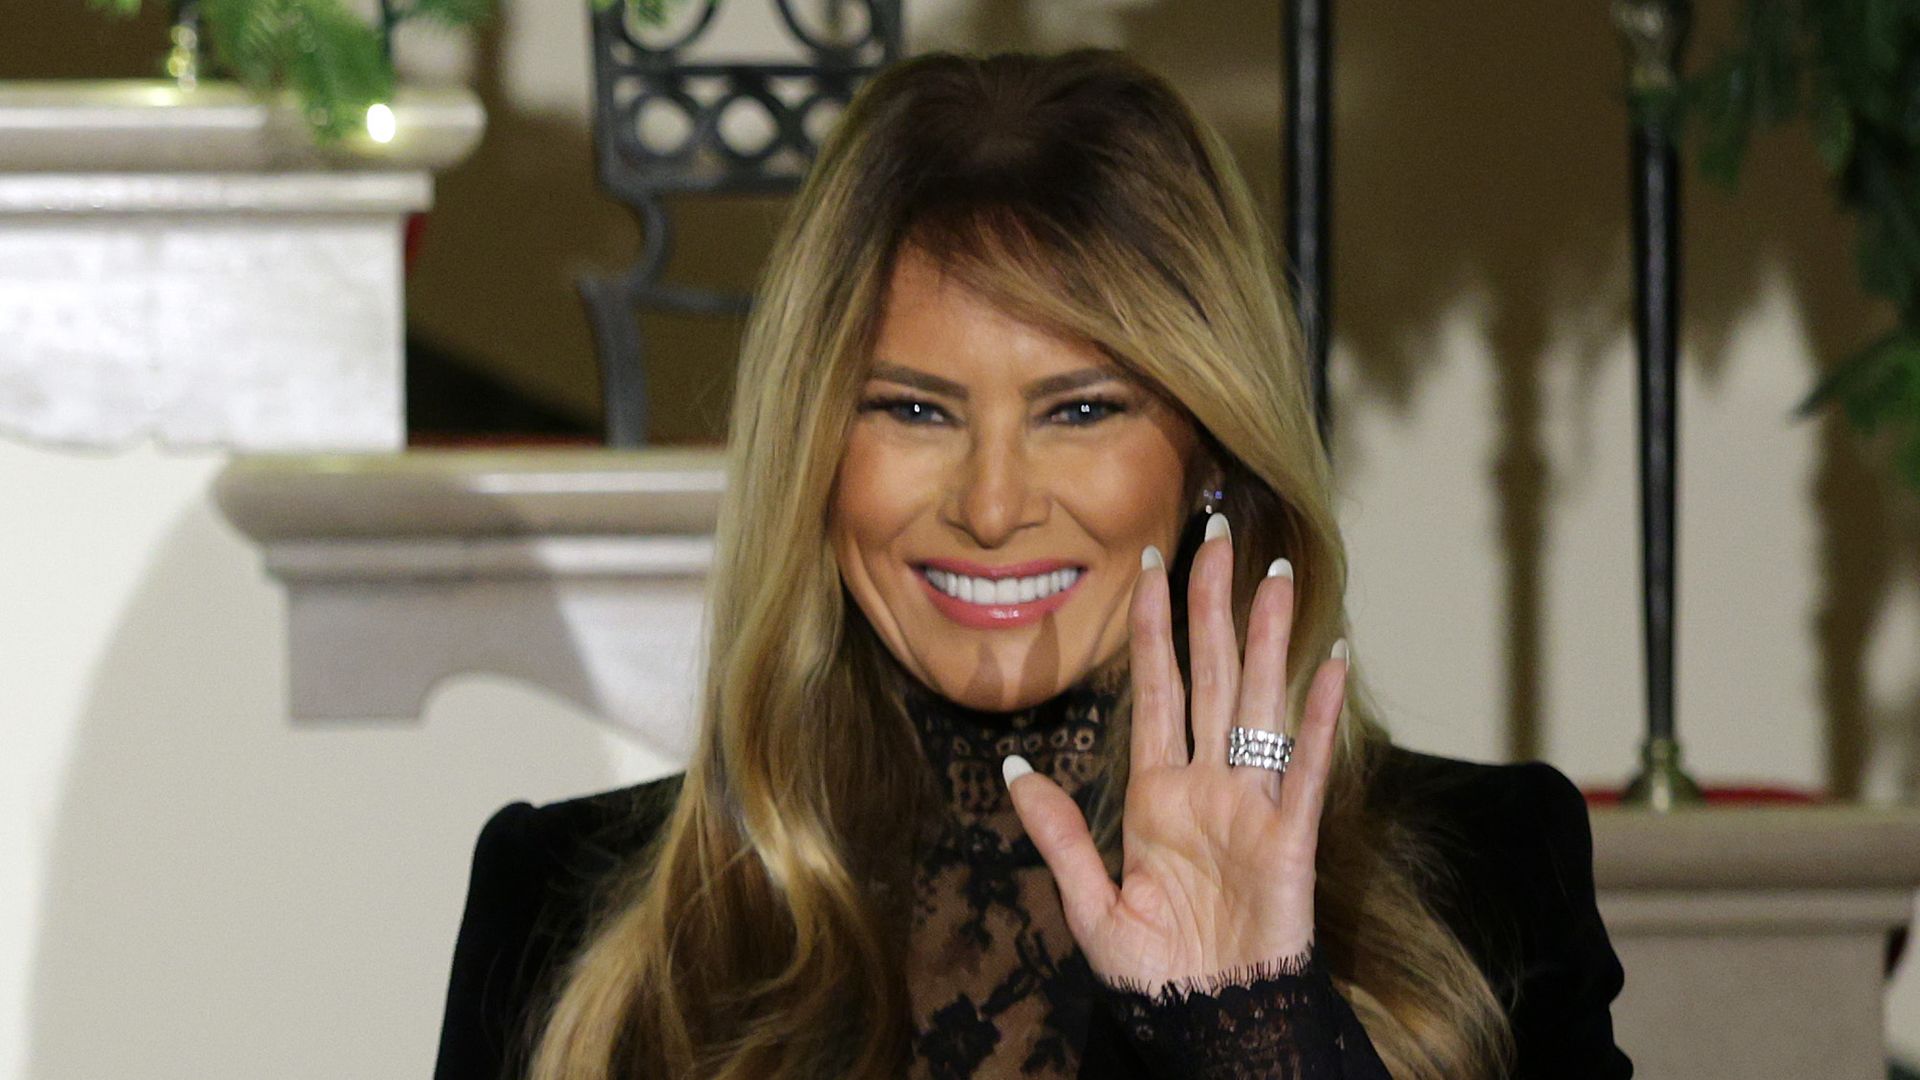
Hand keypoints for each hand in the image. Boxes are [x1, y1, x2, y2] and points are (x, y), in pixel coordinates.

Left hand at [1004, 513, 1349, 993]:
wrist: (1207, 1022)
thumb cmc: (1155, 971)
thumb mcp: (1089, 904)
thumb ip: (1060, 834)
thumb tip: (1018, 769)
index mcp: (1156, 792)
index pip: (1155, 688)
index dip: (1154, 627)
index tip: (1154, 565)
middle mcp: (1206, 783)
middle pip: (1209, 674)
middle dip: (1213, 604)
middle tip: (1220, 532)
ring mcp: (1250, 805)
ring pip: (1257, 702)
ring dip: (1268, 638)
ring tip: (1276, 574)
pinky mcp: (1289, 840)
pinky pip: (1304, 769)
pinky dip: (1317, 718)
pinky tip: (1330, 665)